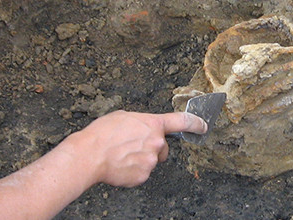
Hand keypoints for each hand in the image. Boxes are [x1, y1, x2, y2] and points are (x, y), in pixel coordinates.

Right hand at [64, 111, 206, 186]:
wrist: (89, 155)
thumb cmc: (102, 134)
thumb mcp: (123, 116)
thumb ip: (140, 122)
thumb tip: (142, 128)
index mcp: (152, 124)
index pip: (182, 121)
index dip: (195, 123)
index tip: (203, 125)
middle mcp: (156, 142)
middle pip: (163, 147)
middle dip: (151, 148)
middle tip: (132, 146)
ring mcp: (151, 161)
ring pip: (152, 161)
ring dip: (141, 159)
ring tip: (122, 155)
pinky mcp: (144, 176)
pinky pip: (142, 173)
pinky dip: (133, 171)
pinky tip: (121, 165)